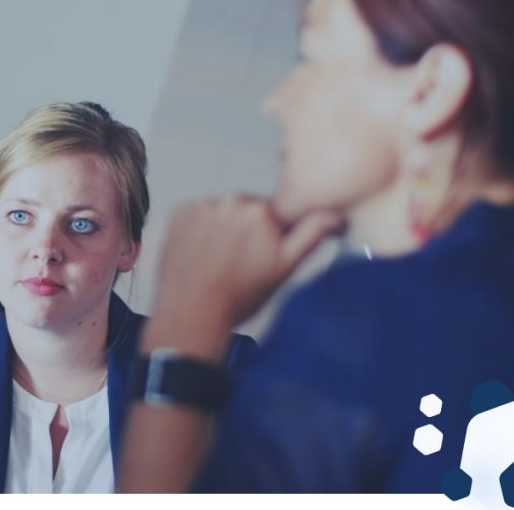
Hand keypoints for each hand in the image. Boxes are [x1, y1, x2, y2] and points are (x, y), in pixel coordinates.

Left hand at [145, 195, 342, 359]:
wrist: (192, 313)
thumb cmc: (238, 297)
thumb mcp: (285, 268)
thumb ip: (311, 234)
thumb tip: (334, 214)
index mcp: (262, 211)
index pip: (275, 212)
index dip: (271, 234)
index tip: (262, 252)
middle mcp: (231, 201)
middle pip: (247, 209)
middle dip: (246, 229)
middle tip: (239, 261)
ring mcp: (202, 205)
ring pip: (221, 211)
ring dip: (221, 227)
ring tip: (218, 260)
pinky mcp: (179, 212)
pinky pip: (196, 214)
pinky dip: (198, 228)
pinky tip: (201, 252)